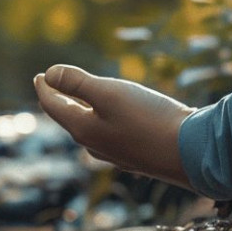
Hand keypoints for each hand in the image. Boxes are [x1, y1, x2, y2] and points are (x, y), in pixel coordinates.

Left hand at [34, 64, 195, 189]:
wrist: (192, 152)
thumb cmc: (148, 119)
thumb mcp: (110, 93)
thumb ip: (77, 83)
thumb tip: (49, 75)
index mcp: (83, 130)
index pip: (54, 106)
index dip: (45, 88)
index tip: (39, 76)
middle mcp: (95, 145)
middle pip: (70, 119)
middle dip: (60, 101)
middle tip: (53, 87)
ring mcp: (116, 154)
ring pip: (89, 130)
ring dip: (80, 113)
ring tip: (78, 102)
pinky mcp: (136, 156)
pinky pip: (108, 136)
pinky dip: (101, 122)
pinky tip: (111, 124)